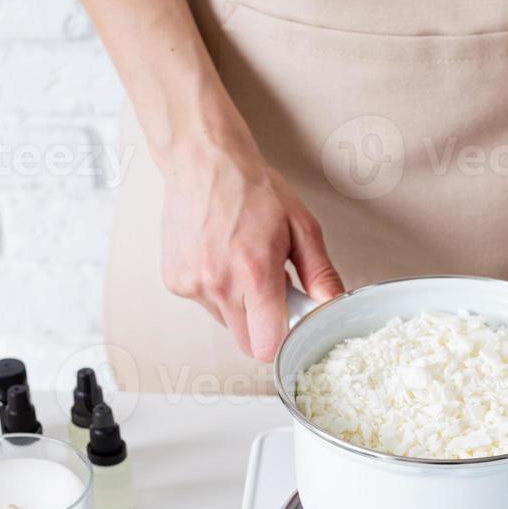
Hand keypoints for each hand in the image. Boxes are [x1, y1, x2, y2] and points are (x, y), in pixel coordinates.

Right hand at [160, 138, 343, 361]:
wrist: (204, 162)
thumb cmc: (251, 189)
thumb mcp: (301, 226)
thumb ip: (320, 273)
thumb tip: (332, 305)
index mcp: (254, 274)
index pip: (267, 346)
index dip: (282, 340)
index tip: (290, 321)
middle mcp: (218, 285)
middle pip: (247, 342)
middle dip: (263, 326)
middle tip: (270, 289)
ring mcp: (192, 285)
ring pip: (226, 323)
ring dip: (240, 306)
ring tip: (243, 264)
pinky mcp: (175, 282)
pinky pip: (205, 304)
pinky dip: (217, 291)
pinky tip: (221, 258)